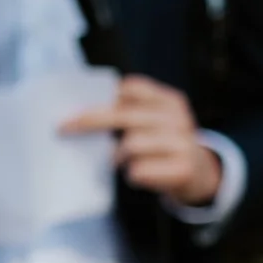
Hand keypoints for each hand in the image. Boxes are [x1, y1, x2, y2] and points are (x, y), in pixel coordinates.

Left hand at [62, 74, 223, 206]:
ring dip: (118, 156)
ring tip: (121, 161)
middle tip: (62, 128)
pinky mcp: (183, 168)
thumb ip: (128, 113)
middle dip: (89, 121)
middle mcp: (178, 118)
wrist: (200, 174)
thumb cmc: (163, 145)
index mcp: (170, 101)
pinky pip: (139, 170)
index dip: (106, 95)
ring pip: (131, 145)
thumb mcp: (153, 122)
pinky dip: (132, 174)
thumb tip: (77, 117)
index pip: (133, 87)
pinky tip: (139, 174)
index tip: (78, 102)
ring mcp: (184, 142)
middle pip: (124, 115)